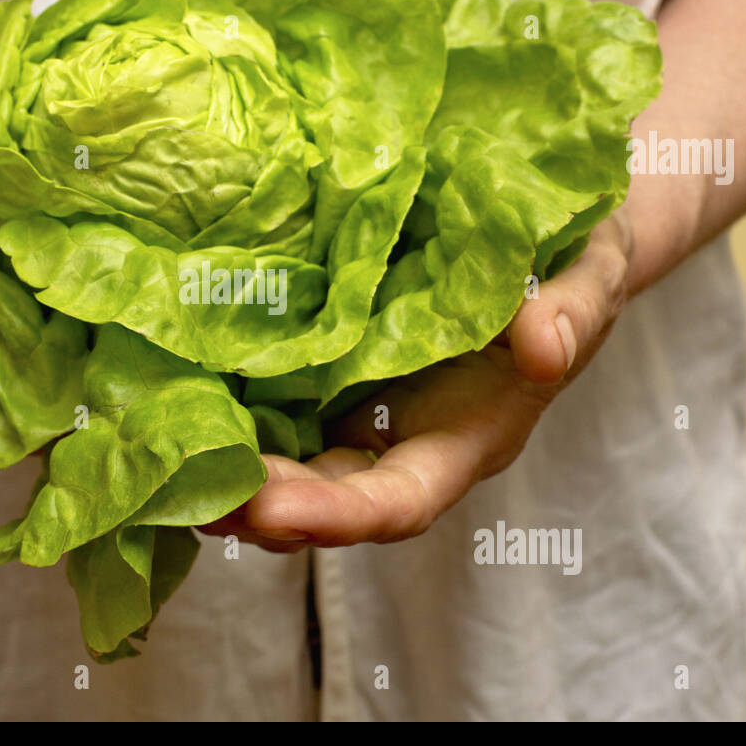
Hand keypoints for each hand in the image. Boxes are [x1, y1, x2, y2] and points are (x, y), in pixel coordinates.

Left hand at [199, 210, 633, 552]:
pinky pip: (269, 403)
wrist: (545, 229)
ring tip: (155, 467)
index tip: (273, 512)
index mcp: (467, 438)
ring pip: (287, 461)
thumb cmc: (574, 259)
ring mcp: (357, 408)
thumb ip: (573, 311)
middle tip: (188, 499)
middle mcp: (402, 440)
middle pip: (325, 497)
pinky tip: (164, 399)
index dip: (340, 515)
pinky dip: (221, 412)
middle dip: (258, 507)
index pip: (400, 500)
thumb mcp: (589, 273)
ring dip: (225, 473)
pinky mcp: (324, 367)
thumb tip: (544, 347)